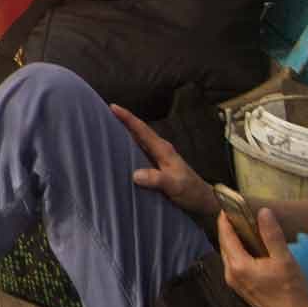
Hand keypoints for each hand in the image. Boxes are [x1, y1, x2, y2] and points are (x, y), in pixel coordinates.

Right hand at [115, 103, 218, 221]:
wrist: (203, 200)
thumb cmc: (190, 191)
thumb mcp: (175, 185)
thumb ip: (157, 179)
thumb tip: (135, 174)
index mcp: (163, 150)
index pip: (142, 130)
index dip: (128, 118)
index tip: (113, 106)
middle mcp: (160, 150)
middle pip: (139, 131)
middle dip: (123, 121)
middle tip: (104, 113)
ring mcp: (158, 158)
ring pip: (139, 141)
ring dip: (125, 133)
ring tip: (107, 128)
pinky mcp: (156, 167)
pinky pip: (139, 152)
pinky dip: (128, 148)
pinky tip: (119, 151)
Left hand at [219, 205, 307, 306]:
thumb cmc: (290, 291)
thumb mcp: (284, 259)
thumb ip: (272, 235)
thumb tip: (263, 212)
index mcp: (238, 265)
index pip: (226, 235)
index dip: (225, 218)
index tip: (227, 205)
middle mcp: (231, 274)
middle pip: (224, 244)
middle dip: (228, 228)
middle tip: (237, 213)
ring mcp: (234, 282)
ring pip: (228, 254)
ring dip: (233, 240)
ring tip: (244, 227)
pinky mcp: (241, 288)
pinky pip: (233, 263)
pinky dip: (238, 251)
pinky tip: (250, 247)